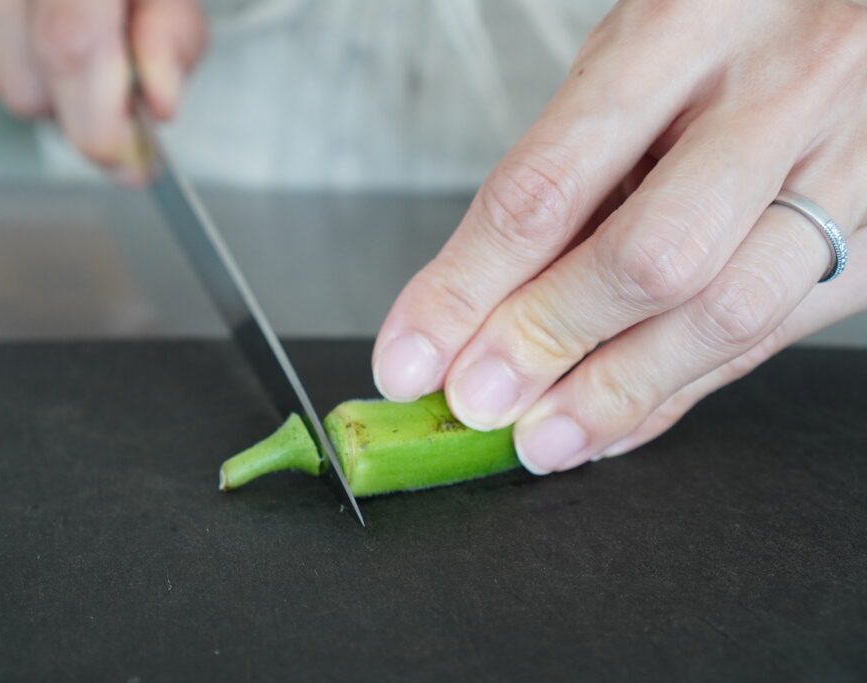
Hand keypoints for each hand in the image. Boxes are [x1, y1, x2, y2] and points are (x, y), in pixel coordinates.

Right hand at [0, 0, 205, 181]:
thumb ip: (170, 37)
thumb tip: (161, 104)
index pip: (71, 48)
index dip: (99, 123)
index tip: (124, 155)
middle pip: (25, 85)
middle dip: (68, 102)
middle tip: (93, 69)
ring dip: (24, 76)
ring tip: (44, 29)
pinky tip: (5, 21)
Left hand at [373, 0, 866, 473]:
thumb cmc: (733, 19)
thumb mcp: (634, 56)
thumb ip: (568, 172)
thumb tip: (476, 304)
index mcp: (684, 26)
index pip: (548, 186)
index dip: (466, 288)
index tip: (412, 354)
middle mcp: (779, 90)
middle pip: (647, 260)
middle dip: (545, 344)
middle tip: (478, 400)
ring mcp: (848, 163)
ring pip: (725, 314)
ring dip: (615, 394)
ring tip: (542, 439)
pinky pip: (771, 337)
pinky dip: (679, 390)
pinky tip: (618, 420)